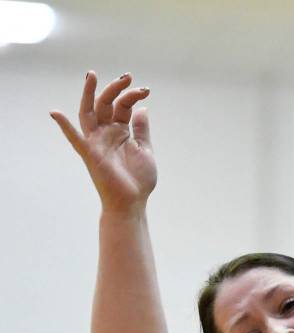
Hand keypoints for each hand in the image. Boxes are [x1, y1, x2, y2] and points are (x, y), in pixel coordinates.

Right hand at [50, 71, 155, 211]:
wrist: (133, 202)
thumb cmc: (139, 180)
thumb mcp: (145, 150)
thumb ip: (141, 129)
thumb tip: (142, 108)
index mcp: (121, 131)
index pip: (122, 106)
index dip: (132, 96)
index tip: (145, 90)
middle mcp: (107, 133)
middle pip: (106, 104)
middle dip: (115, 89)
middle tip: (128, 77)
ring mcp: (97, 142)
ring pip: (89, 113)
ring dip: (89, 94)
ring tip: (91, 76)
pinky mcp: (90, 154)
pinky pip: (75, 139)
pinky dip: (64, 126)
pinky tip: (55, 113)